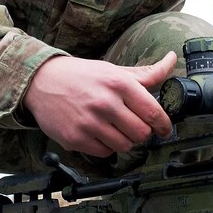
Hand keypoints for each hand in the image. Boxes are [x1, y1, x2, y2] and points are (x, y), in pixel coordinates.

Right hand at [23, 53, 175, 157]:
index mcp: (118, 83)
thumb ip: (146, 73)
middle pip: (141, 134)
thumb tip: (172, 60)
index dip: (163, 125)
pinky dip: (106, 147)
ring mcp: (89, 123)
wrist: (41, 81)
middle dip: (142, 133)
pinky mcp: (75, 138)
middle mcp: (105, 103)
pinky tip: (99, 133)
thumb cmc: (81, 75)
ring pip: (125, 146)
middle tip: (134, 127)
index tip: (164, 130)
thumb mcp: (114, 70)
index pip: (153, 112)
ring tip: (115, 129)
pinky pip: (104, 153)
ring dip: (124, 141)